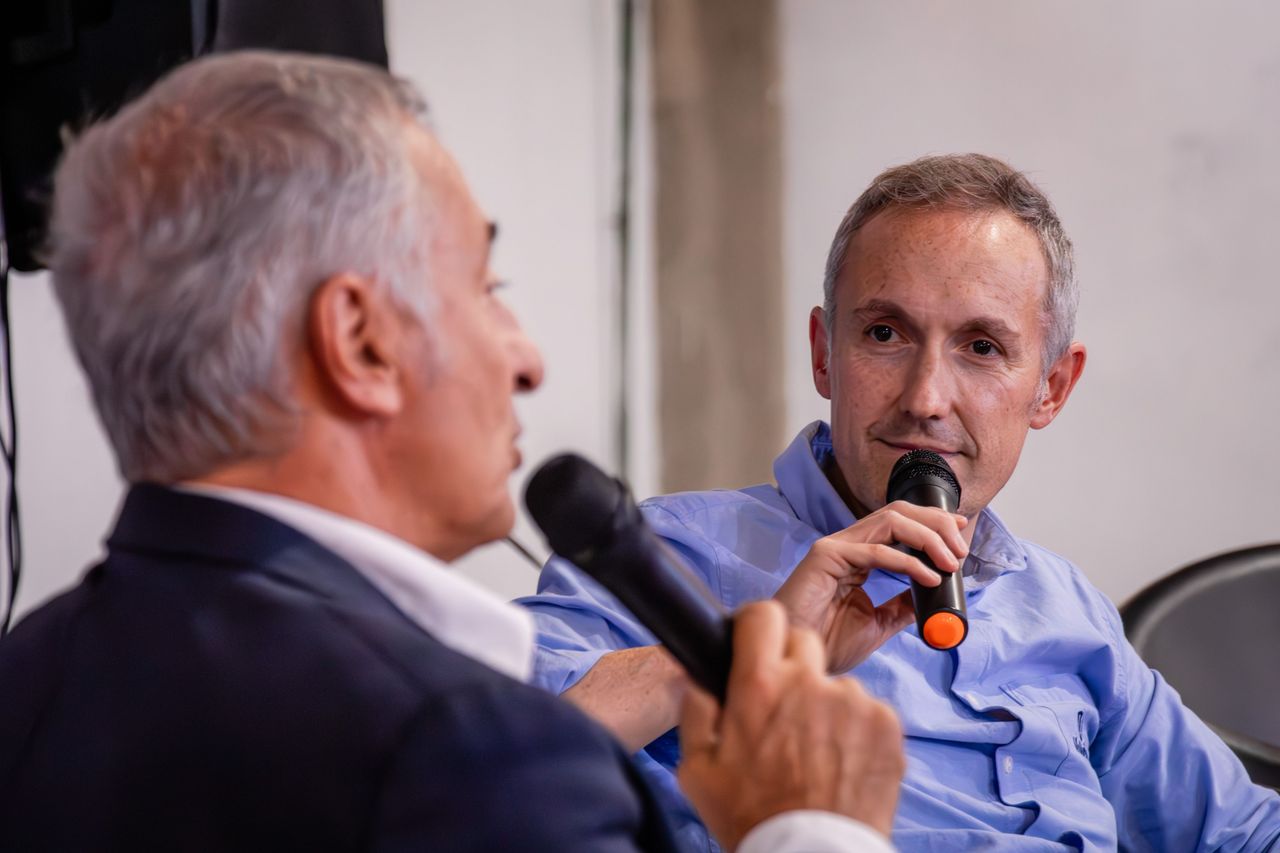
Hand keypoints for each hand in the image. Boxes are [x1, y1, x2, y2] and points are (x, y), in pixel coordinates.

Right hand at [677, 602, 904, 847]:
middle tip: (783, 706)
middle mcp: (810, 682)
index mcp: (759, 685)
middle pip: (803, 639)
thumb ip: (695, 712)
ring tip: (815, 751)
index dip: (757, 623)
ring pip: (836, 682)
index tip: (756, 639)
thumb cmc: (753, 818)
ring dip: (826, 703)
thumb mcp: (698, 770)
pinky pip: (868, 711)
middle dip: (791, 663)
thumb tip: (694, 675)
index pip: (763, 614)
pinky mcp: (887, 725)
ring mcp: (853, 701)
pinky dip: (857, 730)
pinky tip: (841, 763)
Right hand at [773, 502, 967, 672]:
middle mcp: (847, 544)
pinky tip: (928, 577)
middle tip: (960, 549)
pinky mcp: (826, 556)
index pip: (900, 522)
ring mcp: (835, 547)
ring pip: (891, 521)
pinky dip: (909, 562)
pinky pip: (877, 551)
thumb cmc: (827, 642)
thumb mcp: (877, 623)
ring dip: (928, 537)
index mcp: (858, 555)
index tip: (961, 533)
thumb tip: (931, 598)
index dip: (933, 522)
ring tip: (950, 561)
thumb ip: (900, 606)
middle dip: (936, 524)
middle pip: (899, 511)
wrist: (798, 658)